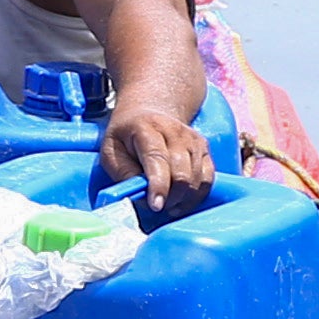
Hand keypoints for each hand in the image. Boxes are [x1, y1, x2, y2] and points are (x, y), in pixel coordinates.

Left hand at [100, 108, 212, 223]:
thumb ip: (123, 173)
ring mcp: (193, 139)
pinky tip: (182, 200)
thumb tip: (140, 196)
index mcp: (147, 128)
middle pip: (181, 173)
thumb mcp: (111, 151)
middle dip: (171, 197)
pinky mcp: (204, 148)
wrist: (148, 112)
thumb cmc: (127, 136)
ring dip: (184, 199)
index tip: (155, 206)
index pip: (157, 159)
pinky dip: (197, 195)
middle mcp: (174, 131)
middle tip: (157, 207)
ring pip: (197, 178)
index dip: (158, 185)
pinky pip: (208, 178)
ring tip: (168, 205)